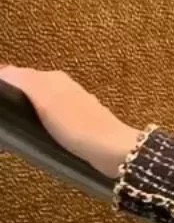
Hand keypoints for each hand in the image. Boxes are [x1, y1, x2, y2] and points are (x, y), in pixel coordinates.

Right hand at [0, 65, 141, 179]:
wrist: (113, 151)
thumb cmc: (78, 126)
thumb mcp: (45, 100)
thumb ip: (24, 81)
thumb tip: (4, 71)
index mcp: (53, 78)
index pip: (17, 75)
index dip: (4, 87)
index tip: (1, 106)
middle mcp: (63, 87)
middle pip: (29, 88)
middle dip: (14, 100)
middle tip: (6, 120)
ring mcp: (73, 105)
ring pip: (40, 104)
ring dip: (26, 112)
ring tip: (16, 129)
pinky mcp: (78, 123)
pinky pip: (51, 119)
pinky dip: (40, 124)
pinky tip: (38, 135)